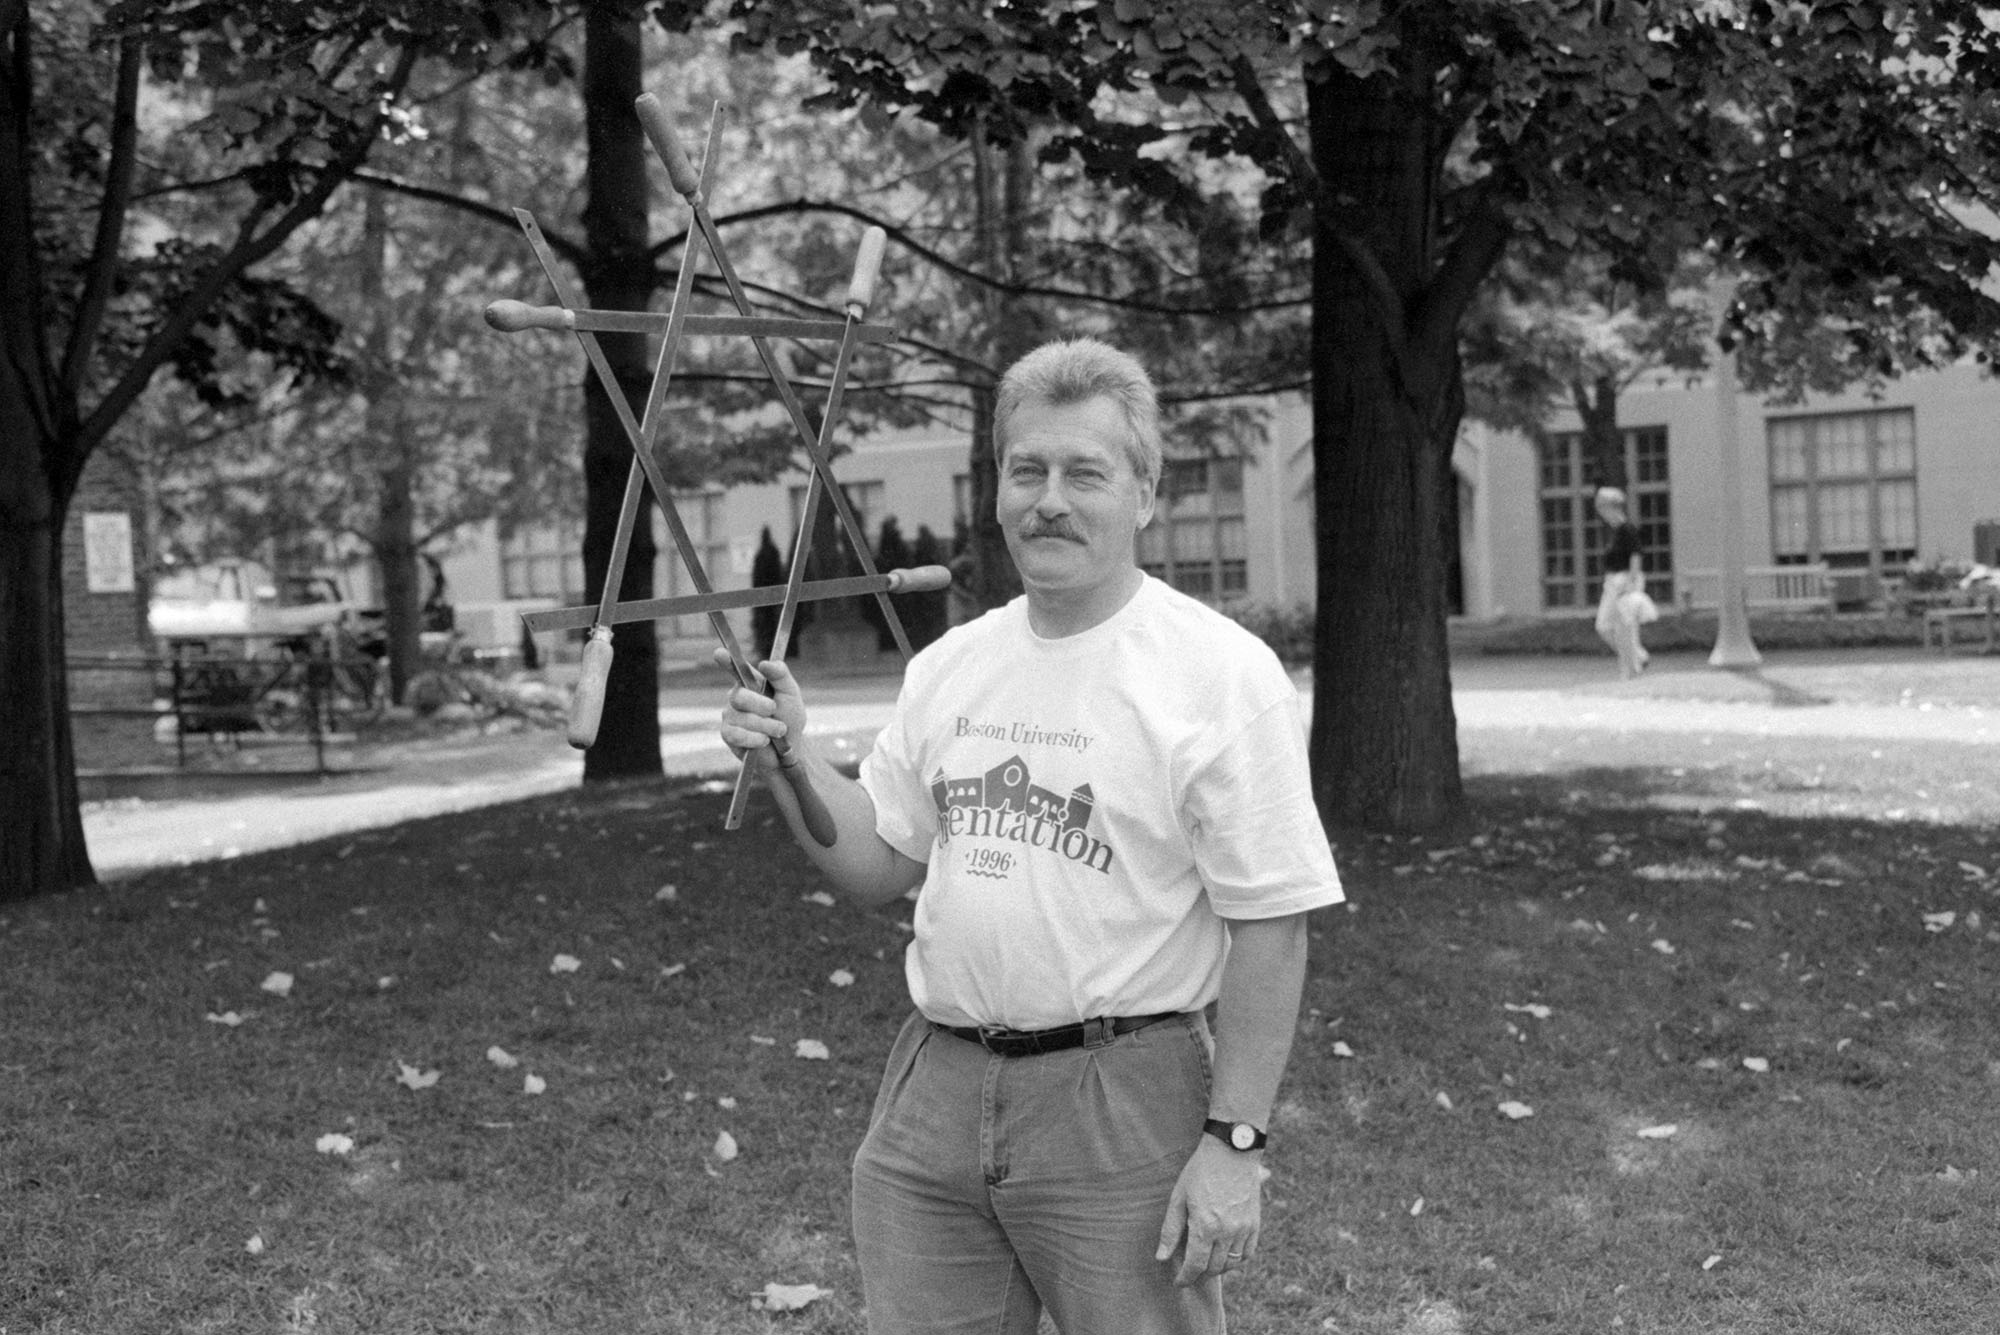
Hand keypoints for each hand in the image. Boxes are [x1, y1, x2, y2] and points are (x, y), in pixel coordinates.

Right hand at [714, 650, 806, 770]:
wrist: (789, 750)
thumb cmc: (789, 718)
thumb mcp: (791, 695)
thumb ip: (781, 676)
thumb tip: (765, 663)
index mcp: (751, 682)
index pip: (735, 668)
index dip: (725, 660)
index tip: (719, 653)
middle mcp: (737, 696)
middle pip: (739, 696)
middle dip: (762, 706)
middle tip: (776, 712)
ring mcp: (730, 715)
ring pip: (742, 718)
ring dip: (765, 726)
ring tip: (777, 732)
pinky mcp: (727, 734)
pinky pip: (736, 734)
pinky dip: (754, 739)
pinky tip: (764, 741)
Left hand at [1154, 1135, 1261, 1286]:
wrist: (1231, 1151)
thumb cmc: (1200, 1171)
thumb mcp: (1178, 1197)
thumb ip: (1170, 1230)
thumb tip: (1161, 1257)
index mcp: (1204, 1226)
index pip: (1195, 1266)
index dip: (1185, 1278)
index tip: (1179, 1282)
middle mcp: (1226, 1232)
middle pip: (1213, 1268)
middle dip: (1199, 1273)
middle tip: (1190, 1270)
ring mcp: (1243, 1228)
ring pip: (1232, 1264)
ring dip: (1217, 1268)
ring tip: (1206, 1262)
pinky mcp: (1255, 1223)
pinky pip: (1248, 1253)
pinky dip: (1237, 1260)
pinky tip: (1226, 1254)